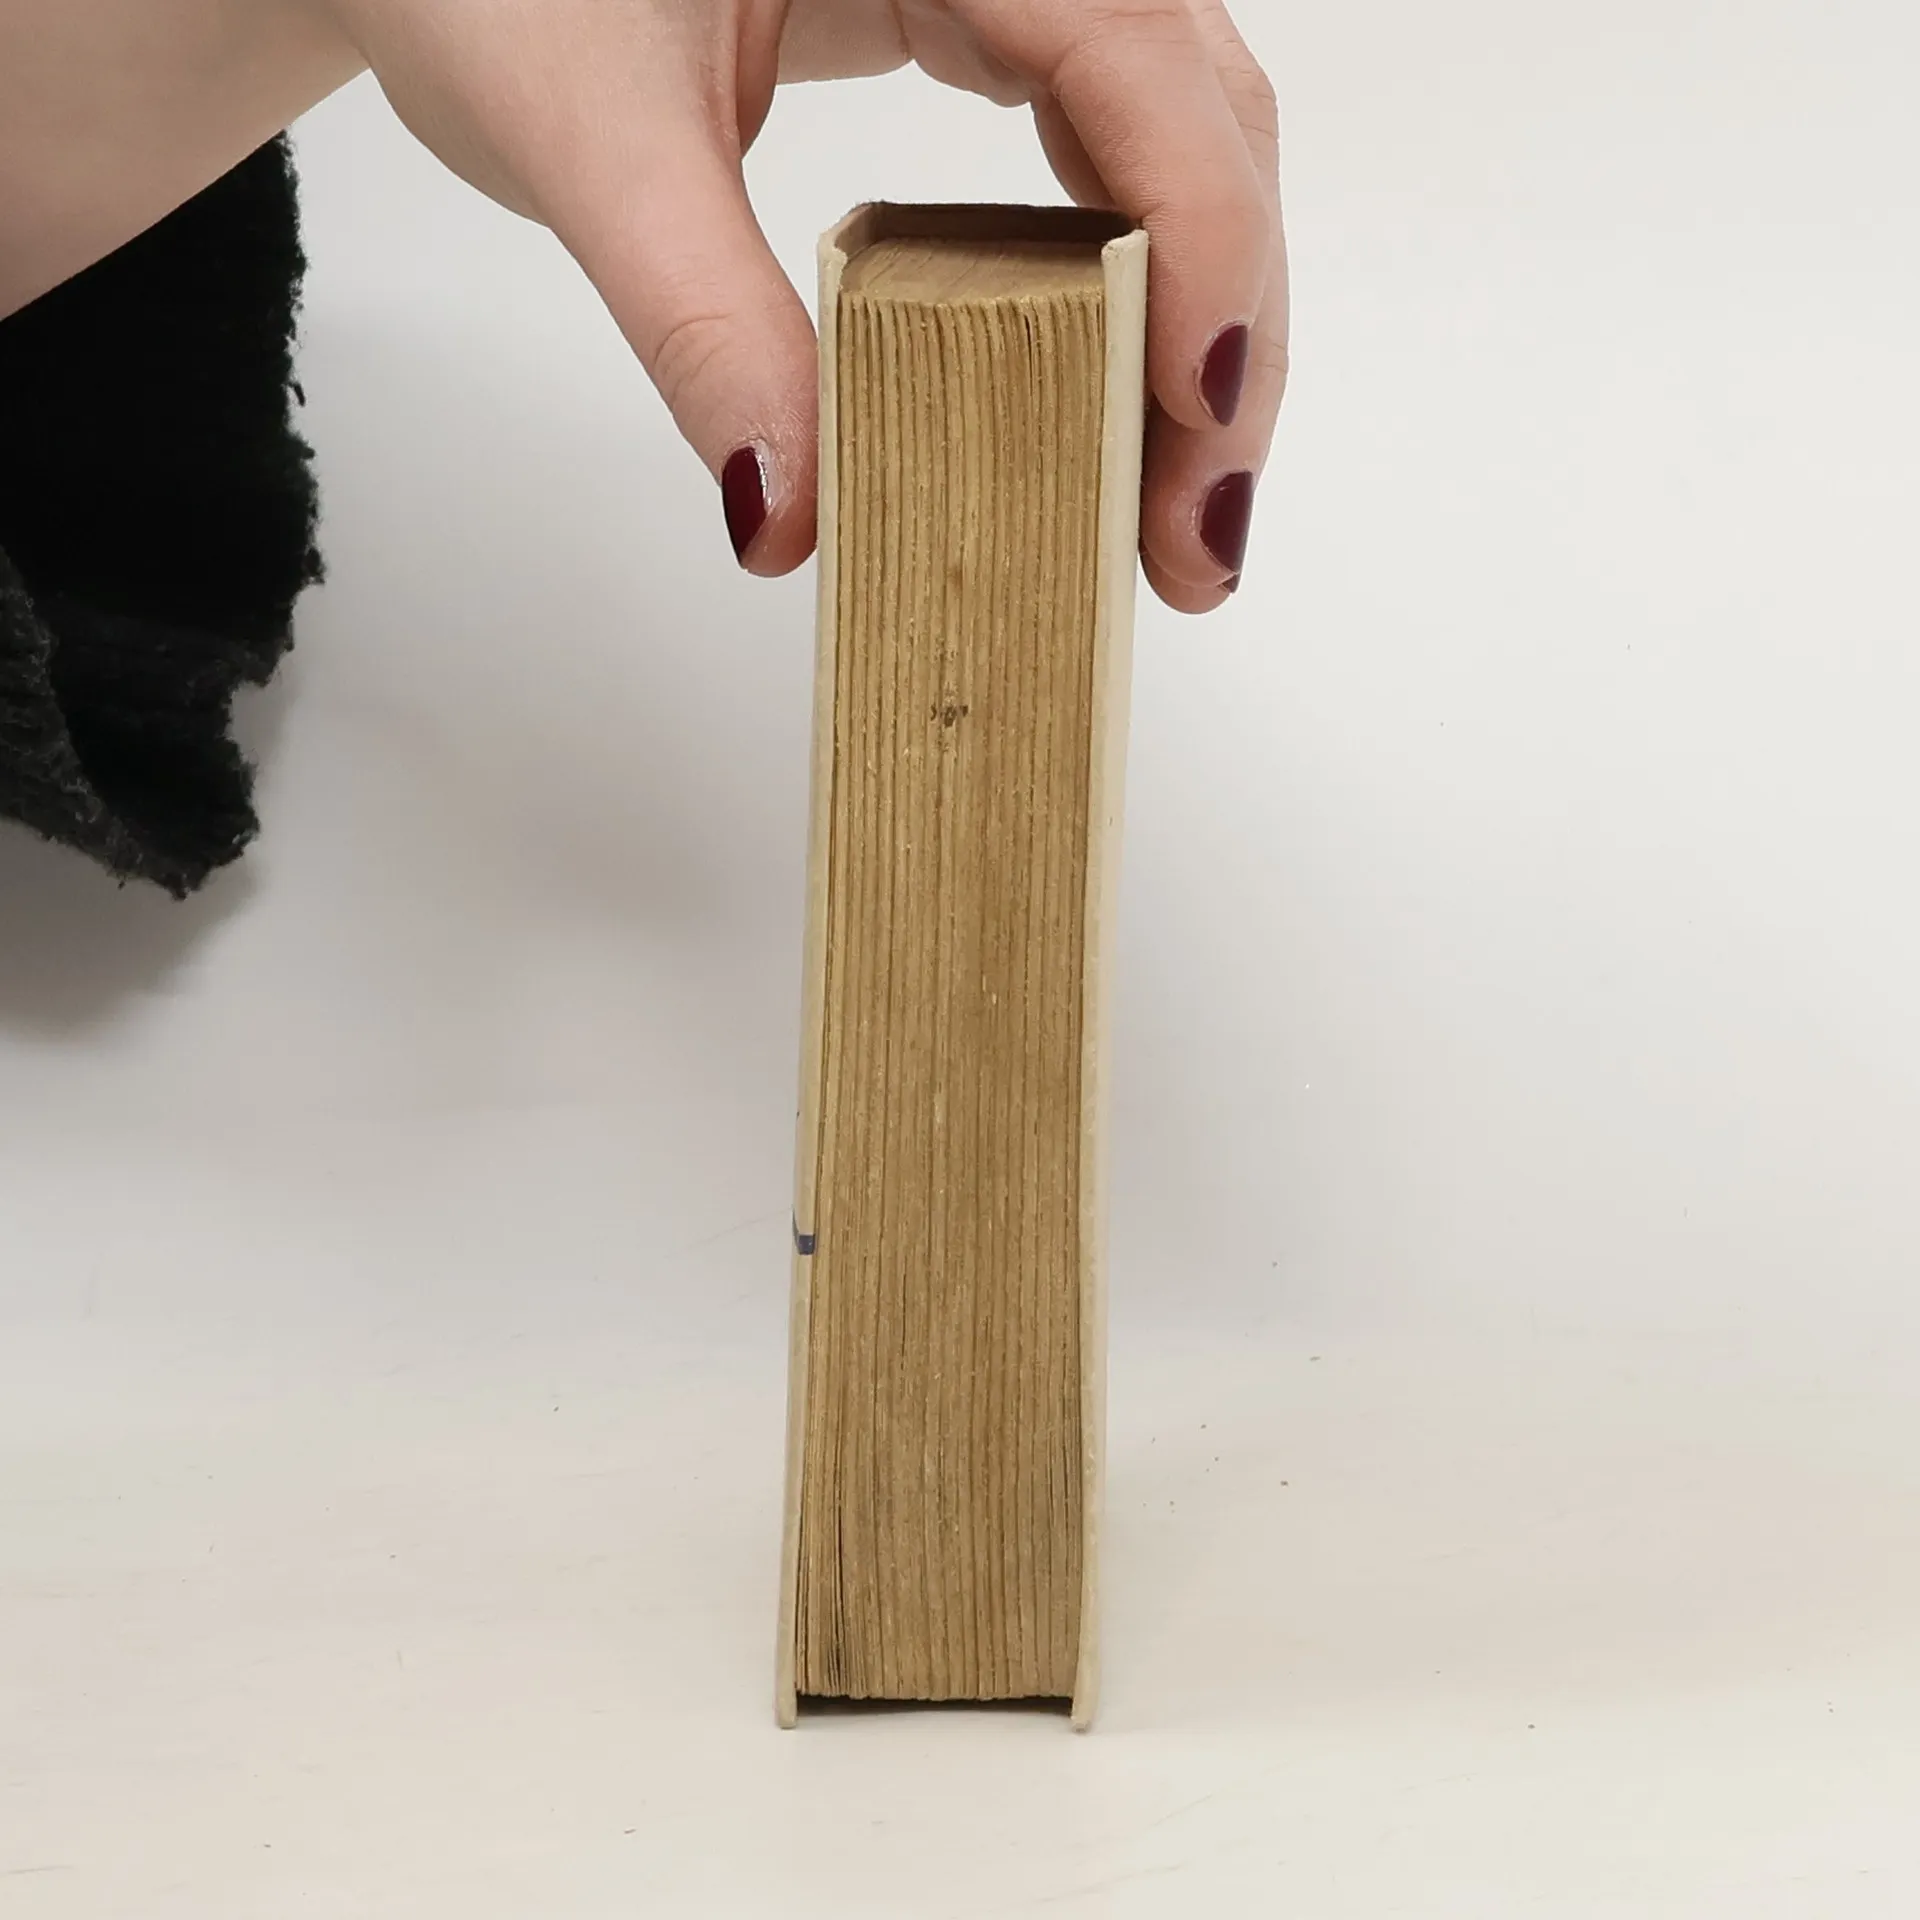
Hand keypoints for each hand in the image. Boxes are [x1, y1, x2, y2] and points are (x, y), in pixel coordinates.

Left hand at [323, 0, 1285, 608]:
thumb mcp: (590, 136)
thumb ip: (701, 321)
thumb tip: (790, 518)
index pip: (1137, 57)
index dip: (1199, 242)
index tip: (1201, 420)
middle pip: (1196, 117)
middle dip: (1220, 330)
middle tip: (1192, 534)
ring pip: (1171, 144)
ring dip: (1188, 329)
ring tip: (1169, 506)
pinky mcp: (974, 29)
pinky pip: (1097, 155)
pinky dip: (1120, 290)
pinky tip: (1108, 403)